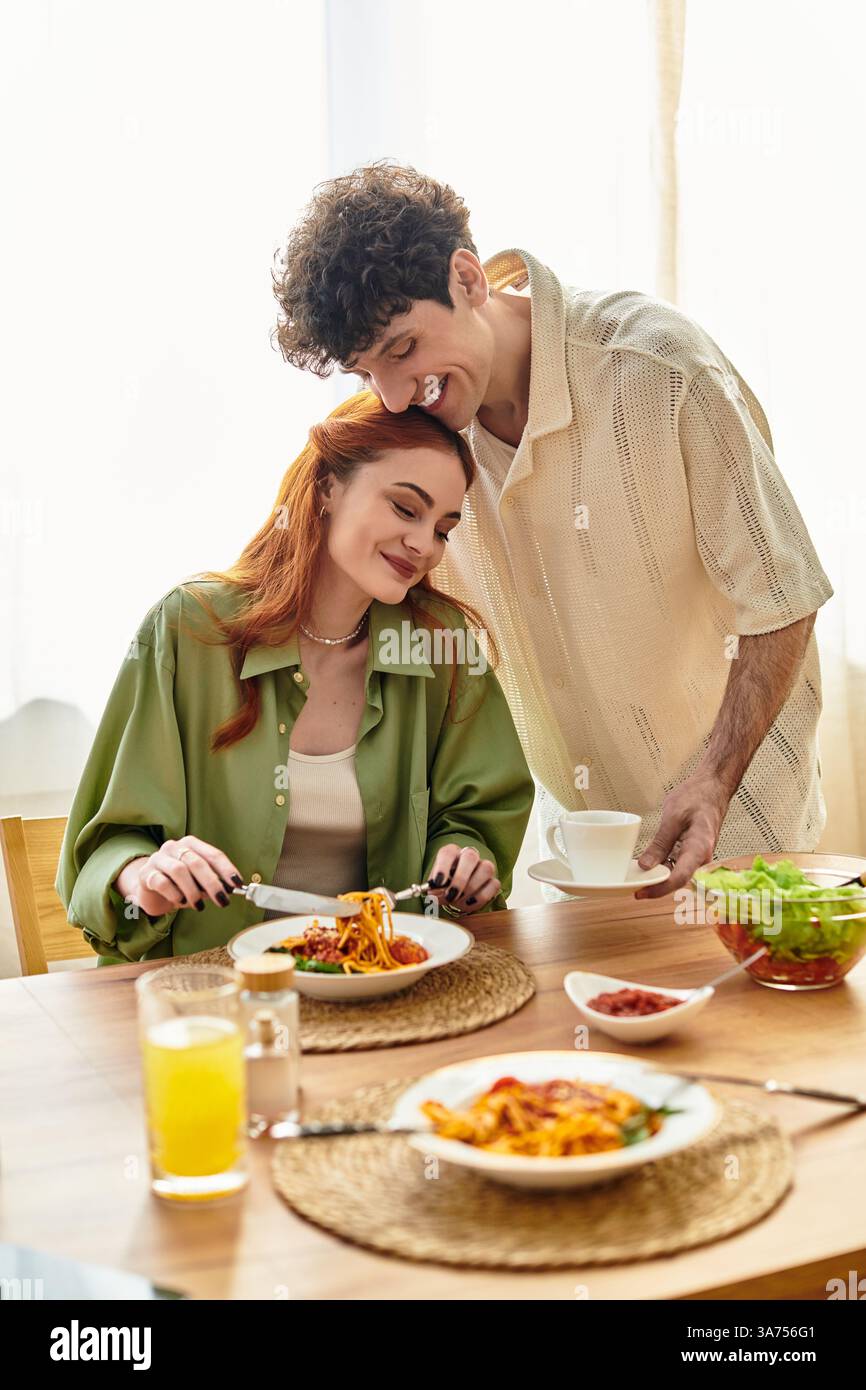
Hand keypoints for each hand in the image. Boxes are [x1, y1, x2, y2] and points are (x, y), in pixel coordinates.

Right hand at [115, 835, 242, 916]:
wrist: (150, 889)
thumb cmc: (179, 883)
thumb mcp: (198, 881)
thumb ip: (212, 882)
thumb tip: (227, 889)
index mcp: (190, 844)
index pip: (213, 854)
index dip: (227, 869)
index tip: (237, 884)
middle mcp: (173, 847)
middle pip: (197, 862)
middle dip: (212, 883)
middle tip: (222, 900)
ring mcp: (158, 859)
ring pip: (179, 871)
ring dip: (193, 891)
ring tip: (199, 905)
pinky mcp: (146, 874)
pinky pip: (162, 882)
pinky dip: (175, 894)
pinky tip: (180, 902)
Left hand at [426, 844, 500, 914]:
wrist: (454, 897)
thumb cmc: (443, 888)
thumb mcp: (435, 889)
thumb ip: (434, 890)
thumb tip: (435, 894)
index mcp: (451, 853)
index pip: (448, 853)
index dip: (443, 867)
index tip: (437, 883)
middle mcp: (469, 856)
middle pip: (471, 857)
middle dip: (460, 879)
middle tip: (451, 895)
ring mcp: (483, 866)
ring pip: (486, 869)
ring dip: (471, 889)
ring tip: (459, 901)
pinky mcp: (493, 880)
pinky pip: (494, 884)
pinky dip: (481, 897)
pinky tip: (468, 903)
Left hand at [634, 775, 729, 899]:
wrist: (713, 787)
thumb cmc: (698, 797)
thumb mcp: (673, 818)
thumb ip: (660, 844)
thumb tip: (645, 865)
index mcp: (699, 849)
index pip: (678, 878)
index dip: (658, 889)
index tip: (640, 892)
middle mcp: (701, 857)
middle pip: (676, 880)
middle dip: (654, 885)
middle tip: (632, 885)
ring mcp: (697, 856)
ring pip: (676, 873)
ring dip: (657, 876)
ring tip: (636, 876)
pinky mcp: (692, 852)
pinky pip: (677, 864)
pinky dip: (662, 866)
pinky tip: (648, 864)